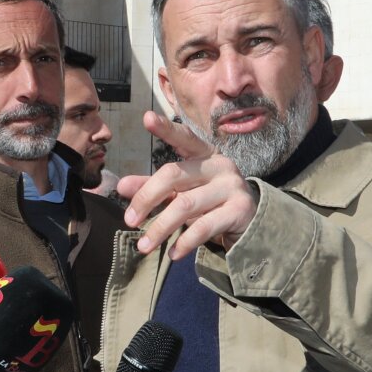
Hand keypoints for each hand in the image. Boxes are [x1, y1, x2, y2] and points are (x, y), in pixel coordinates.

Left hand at [117, 112, 257, 259]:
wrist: (250, 222)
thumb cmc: (210, 201)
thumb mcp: (182, 191)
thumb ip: (153, 187)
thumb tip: (121, 186)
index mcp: (204, 154)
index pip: (184, 137)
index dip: (166, 128)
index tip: (146, 118)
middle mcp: (219, 165)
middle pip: (174, 175)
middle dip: (147, 198)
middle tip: (129, 221)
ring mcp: (232, 187)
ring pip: (186, 204)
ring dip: (160, 227)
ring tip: (143, 245)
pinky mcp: (239, 211)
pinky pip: (205, 226)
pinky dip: (184, 242)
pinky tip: (172, 253)